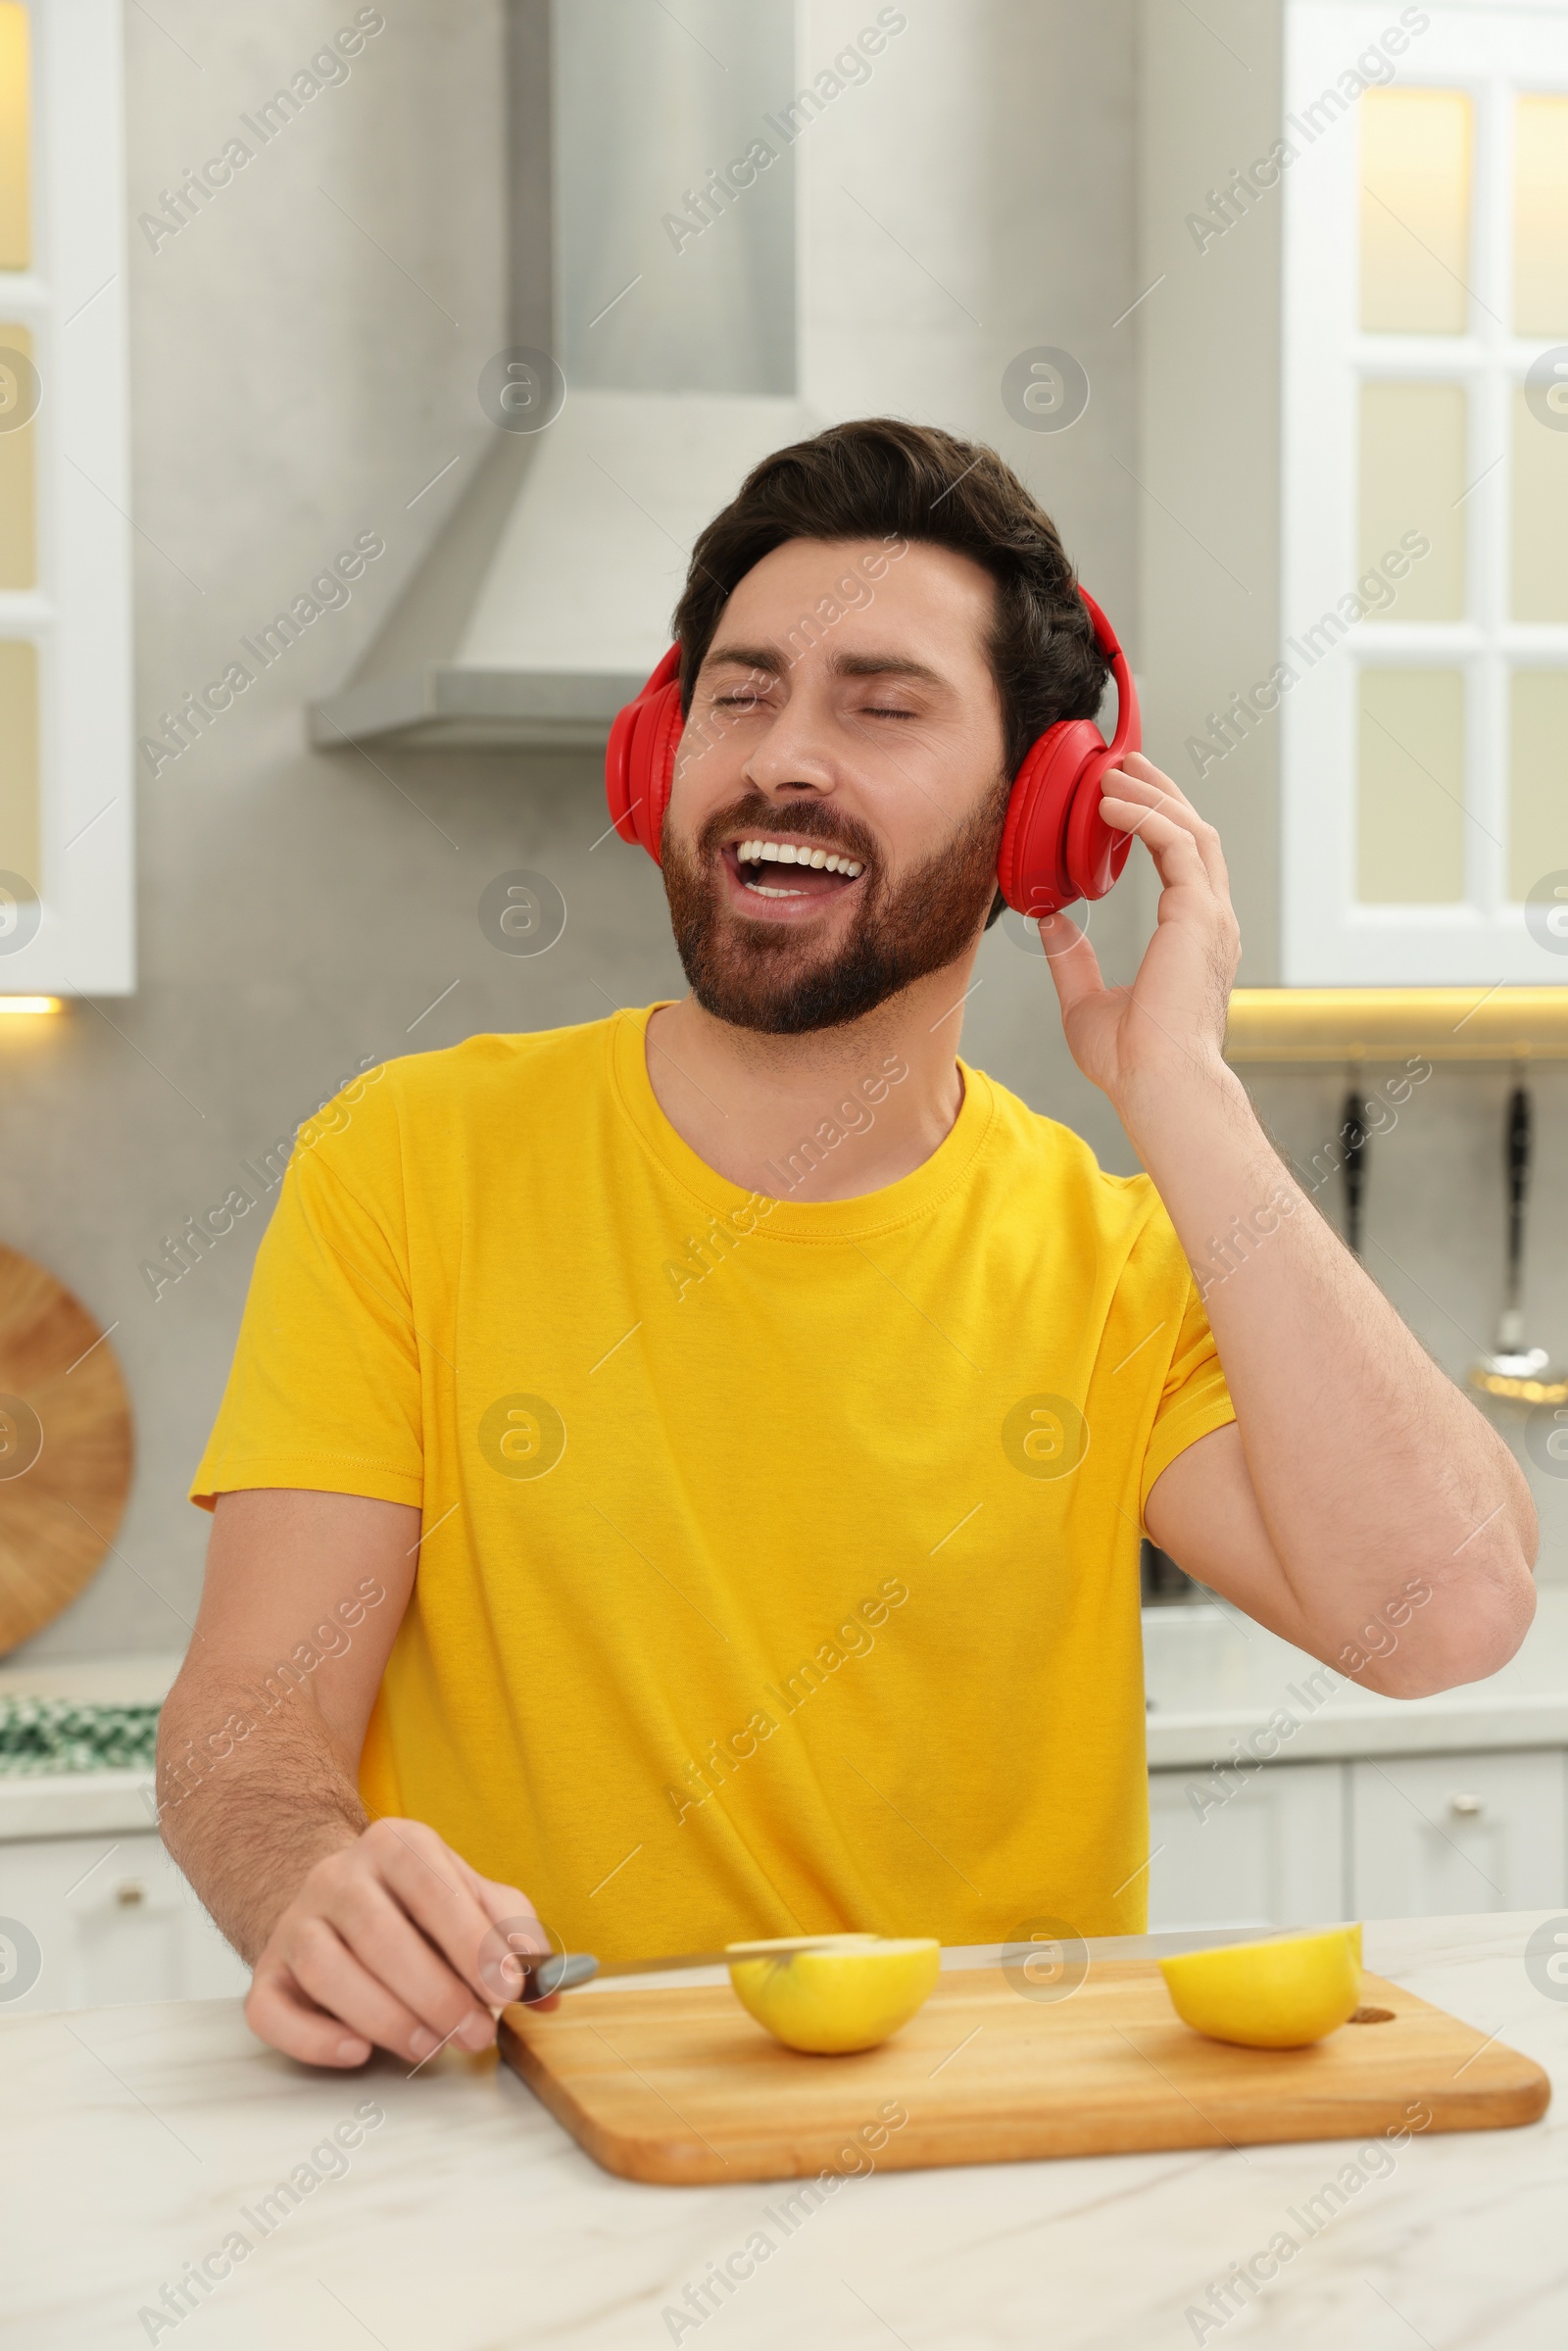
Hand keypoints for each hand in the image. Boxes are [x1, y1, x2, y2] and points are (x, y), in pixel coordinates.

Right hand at [245, 1815, 555, 2067]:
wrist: (332, 1898)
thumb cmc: (415, 1905)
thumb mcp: (471, 1896)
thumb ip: (514, 1934)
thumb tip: (549, 1990)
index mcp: (396, 1845)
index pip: (434, 1890)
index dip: (473, 1942)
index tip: (508, 1991)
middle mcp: (338, 1876)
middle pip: (382, 1935)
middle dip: (437, 1994)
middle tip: (477, 2034)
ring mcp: (296, 1924)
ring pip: (329, 1972)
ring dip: (387, 2019)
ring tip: (431, 2047)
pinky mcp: (266, 1975)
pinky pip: (273, 2011)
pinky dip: (315, 2039)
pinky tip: (358, 2051)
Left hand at [1040, 753, 1240, 1108]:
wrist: (1159, 1084)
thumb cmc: (1133, 1061)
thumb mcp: (1087, 1002)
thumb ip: (1074, 959)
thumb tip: (1053, 922)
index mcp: (1194, 939)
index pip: (1183, 862)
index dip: (1155, 823)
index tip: (1121, 799)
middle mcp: (1211, 922)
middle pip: (1193, 834)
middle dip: (1160, 793)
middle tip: (1123, 765)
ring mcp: (1211, 917)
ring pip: (1189, 830)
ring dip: (1150, 795)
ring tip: (1113, 773)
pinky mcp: (1199, 915)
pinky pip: (1174, 844)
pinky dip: (1143, 816)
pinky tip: (1109, 804)